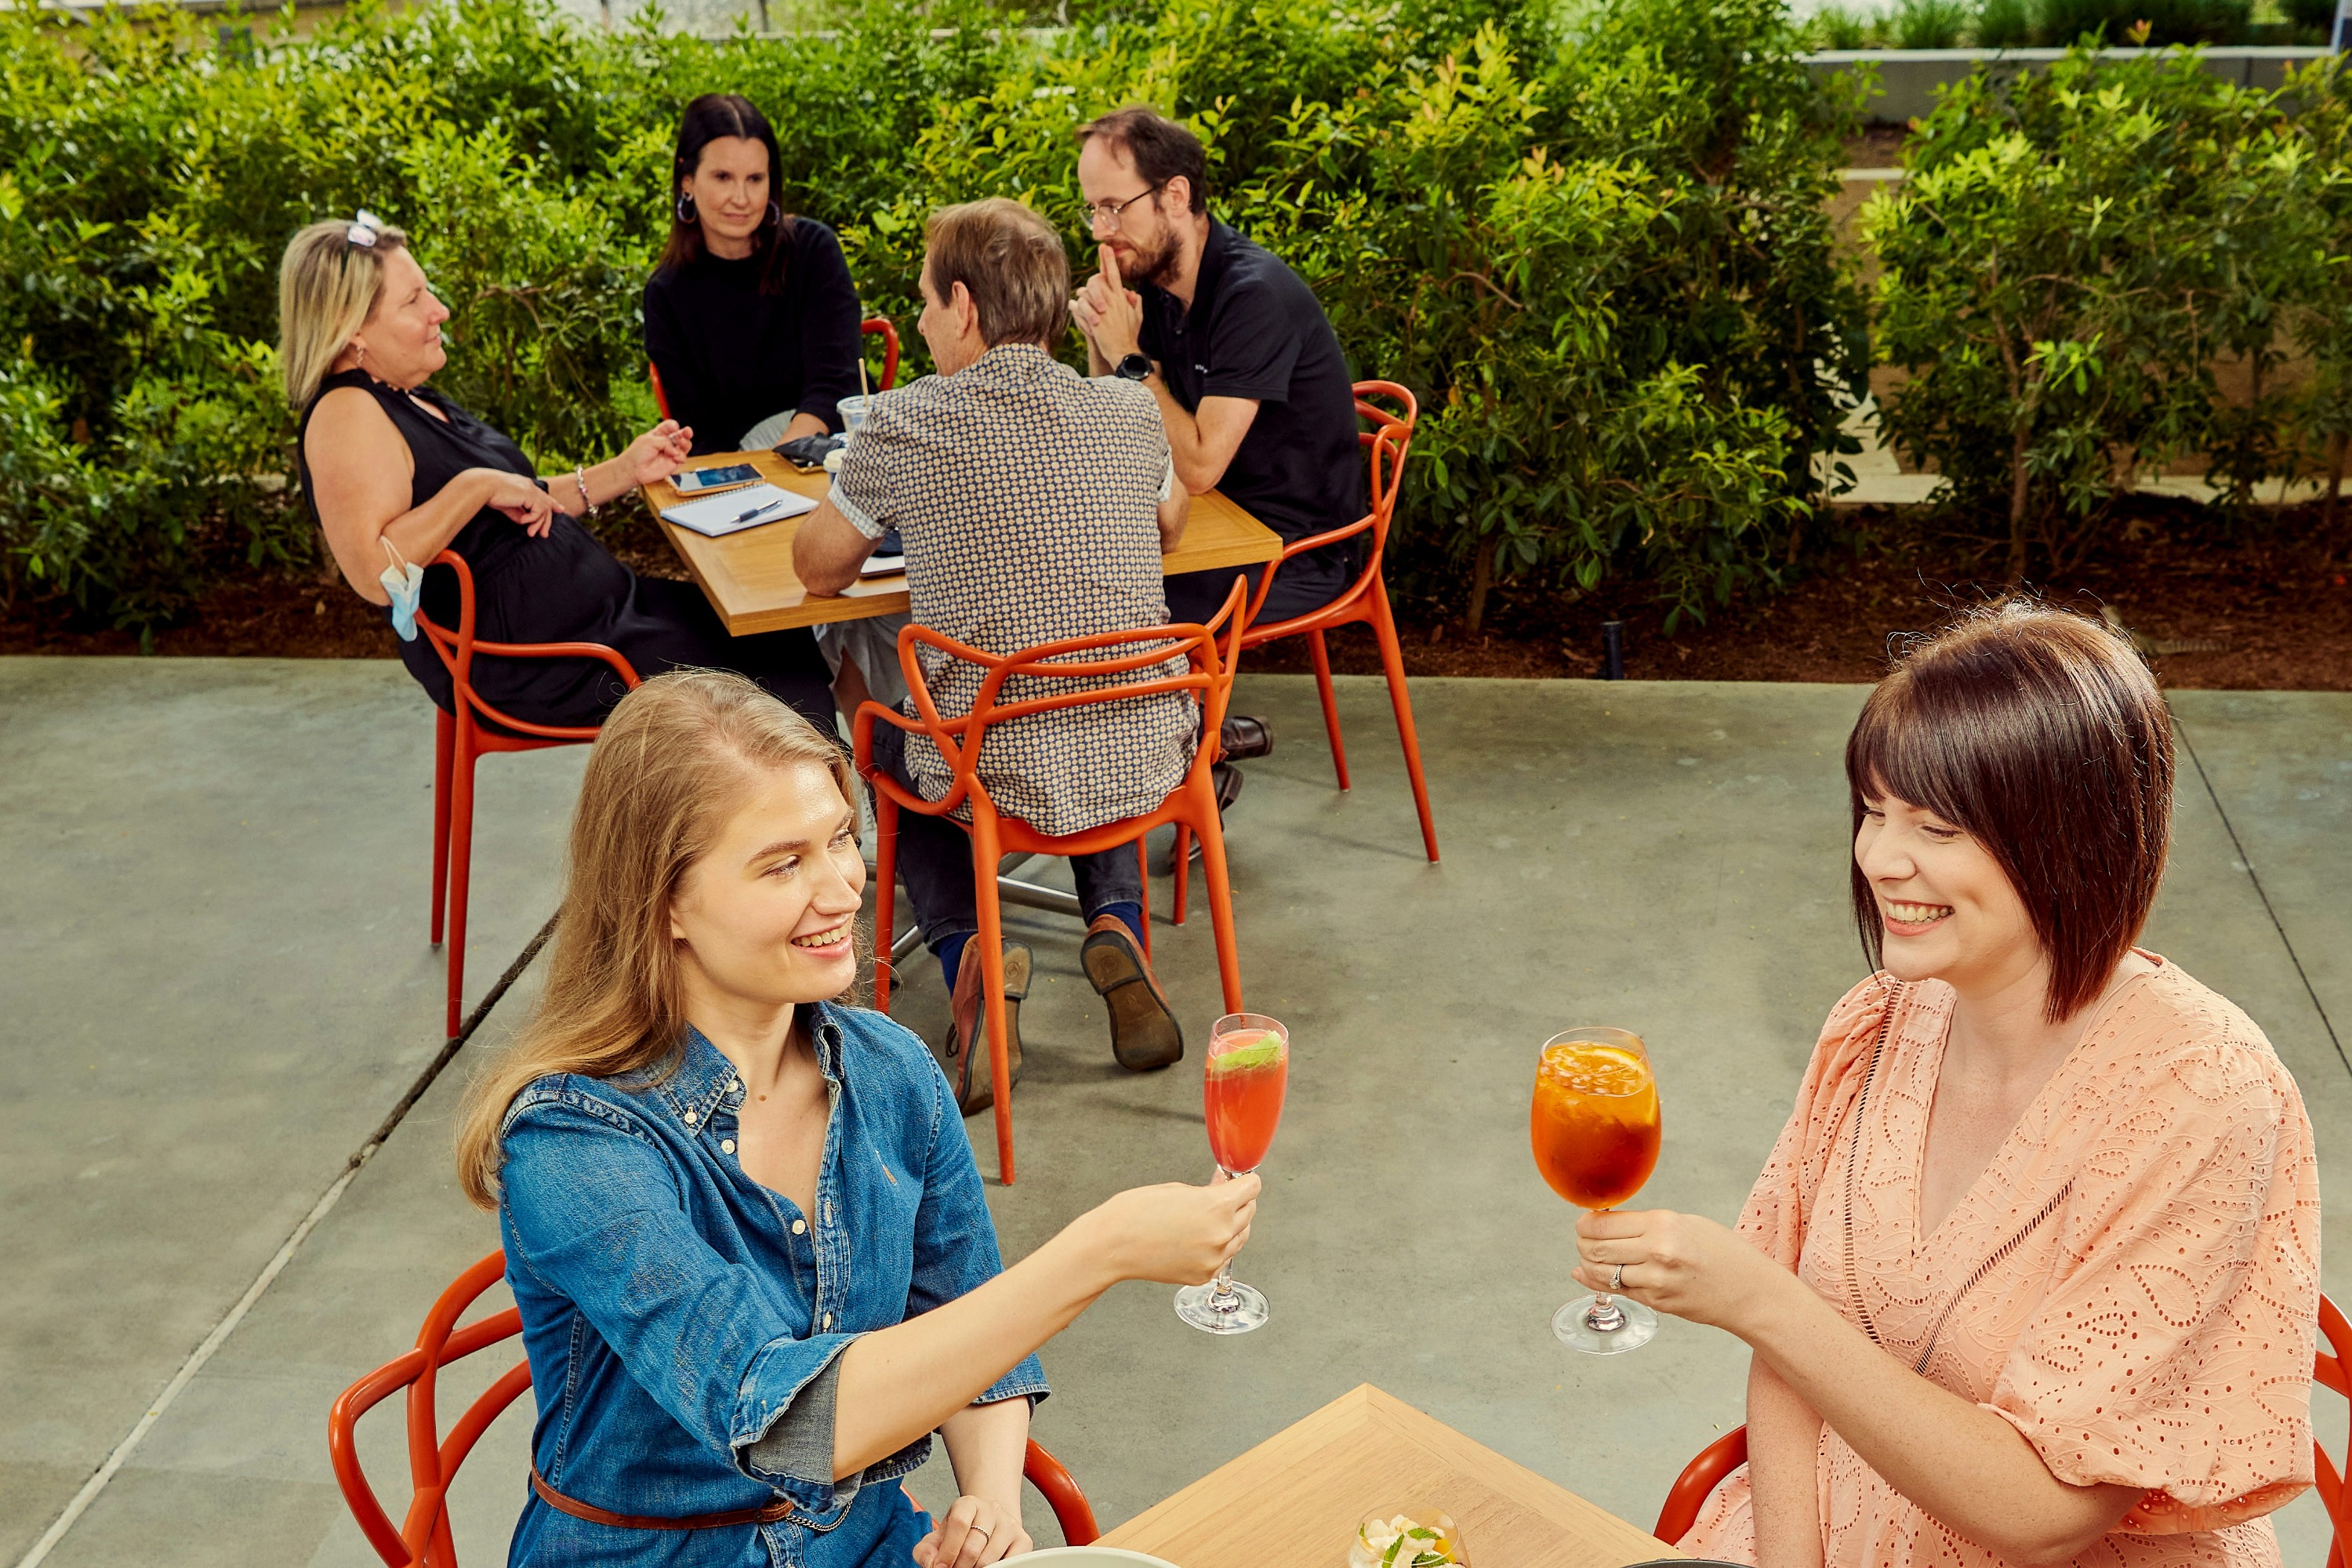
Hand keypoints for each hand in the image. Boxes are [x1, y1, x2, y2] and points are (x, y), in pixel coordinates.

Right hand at [478, 469, 556, 537]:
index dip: (552, 502)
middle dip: (547, 520)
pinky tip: (522, 522)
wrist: (483, 486)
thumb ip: (517, 513)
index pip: (542, 495)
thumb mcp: (506, 506)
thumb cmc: (490, 494)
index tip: (560, 510)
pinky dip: (532, 519)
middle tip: (544, 534)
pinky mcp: (529, 494)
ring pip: (544, 509)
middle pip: (546, 503)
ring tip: (531, 534)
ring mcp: (530, 489)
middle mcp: (529, 485)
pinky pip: (538, 511)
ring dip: (539, 524)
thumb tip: (524, 522)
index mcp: (524, 485)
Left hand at [619, 419, 693, 487]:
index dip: (673, 426)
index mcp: (658, 435)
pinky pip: (682, 458)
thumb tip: (676, 450)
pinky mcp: (673, 463)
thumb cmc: (637, 454)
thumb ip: (665, 442)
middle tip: (688, 432)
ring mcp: (670, 453)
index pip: (669, 427)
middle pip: (680, 436)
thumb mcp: (650, 440)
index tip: (675, 426)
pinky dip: (681, 456)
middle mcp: (666, 443)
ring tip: (681, 443)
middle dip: (686, 433)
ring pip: (684, 446)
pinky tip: (675, 457)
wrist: (634, 470)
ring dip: (685, 444)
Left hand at [911, 1493, 1031, 1567]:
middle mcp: (991, 1509)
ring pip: (991, 1556)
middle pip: (974, 1545)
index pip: (959, 1523)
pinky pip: (1012, 1561)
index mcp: (968, 1503)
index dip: (948, 1550)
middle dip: (960, 1566)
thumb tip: (931, 1563)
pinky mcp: (1023, 1540)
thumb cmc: (960, 1534)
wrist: (986, 1525)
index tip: (940, 1567)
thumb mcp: (937, 1538)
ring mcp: (1009, 1524)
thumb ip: (926, 1551)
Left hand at [1068, 245, 1144, 362]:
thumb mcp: (1137, 317)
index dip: (1108, 260)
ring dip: (1083, 297)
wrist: (1124, 352)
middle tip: (1091, 283)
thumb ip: (1136, 303)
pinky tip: (1074, 308)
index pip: (1114, 274)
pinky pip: (1080, 305)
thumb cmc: (1130, 336)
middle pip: (1098, 279)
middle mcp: (1113, 301)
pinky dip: (1076, 307)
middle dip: (1092, 279)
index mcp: (1121, 298)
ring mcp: (1104, 310)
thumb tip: (1134, 294)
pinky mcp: (1096, 319)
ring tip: (1083, 304)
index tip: (1103, 247)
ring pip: (1086, 292)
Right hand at [1083, 1171, 1258, 1285]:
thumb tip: (1223, 1187)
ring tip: (1208, 1217)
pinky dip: (1219, 1246)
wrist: (1113, 1245)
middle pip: (1250, 1212)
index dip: (1245, 1182)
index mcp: (1217, 1207)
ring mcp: (1214, 1258)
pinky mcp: (1204, 1274)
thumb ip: (1208, 1190)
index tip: (1240, 1181)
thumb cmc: (1135, 1213)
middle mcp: (1221, 1234)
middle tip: (1221, 1195)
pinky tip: (1200, 1237)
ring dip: (1232, 1224)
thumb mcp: (1177, 1189)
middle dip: (1239, 1202)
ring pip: (1241, 1237)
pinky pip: (1225, 1257)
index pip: (1252, 1189)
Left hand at [1571, 1209, 1787, 1333]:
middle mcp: (1657, 1252)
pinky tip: (1594, 1276)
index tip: (1584, 1223)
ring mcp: (1656, 1281)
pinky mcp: (1657, 1303)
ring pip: (1601, 1272)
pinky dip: (1601, 1283)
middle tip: (1582, 1240)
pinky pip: (1618, 1291)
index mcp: (1663, 1224)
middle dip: (1582, 1244)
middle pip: (1596, 1248)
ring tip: (1589, 1257)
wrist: (1751, 1292)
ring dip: (1588, 1265)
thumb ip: (1643, 1225)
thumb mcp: (1686, 1224)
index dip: (1585, 1224)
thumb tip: (1600, 1228)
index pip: (1603, 1223)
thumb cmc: (1723, 1253)